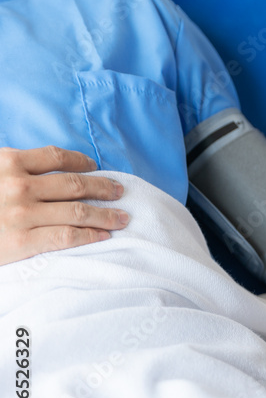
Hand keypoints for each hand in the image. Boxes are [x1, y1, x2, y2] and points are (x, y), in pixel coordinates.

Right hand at [0, 146, 128, 265]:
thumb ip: (9, 167)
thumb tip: (37, 166)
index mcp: (6, 161)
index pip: (55, 156)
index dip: (80, 161)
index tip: (94, 166)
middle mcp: (17, 184)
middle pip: (74, 184)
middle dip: (103, 188)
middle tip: (120, 191)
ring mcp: (21, 213)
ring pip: (78, 211)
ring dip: (106, 214)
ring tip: (123, 217)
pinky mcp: (22, 241)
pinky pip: (67, 236)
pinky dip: (91, 235)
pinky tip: (104, 236)